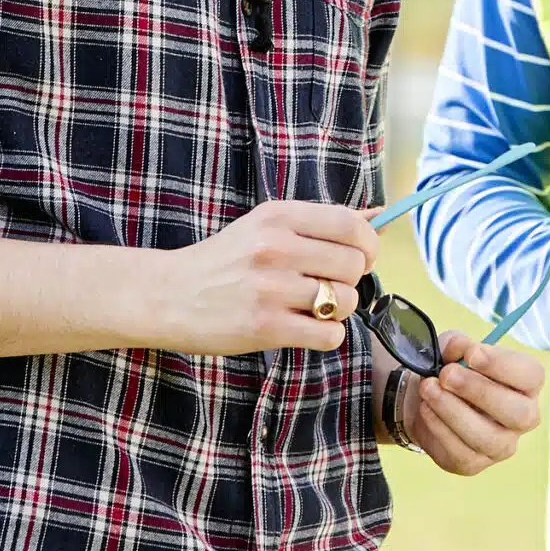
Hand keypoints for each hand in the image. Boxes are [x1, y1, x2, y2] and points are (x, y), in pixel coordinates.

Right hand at [151, 200, 377, 355]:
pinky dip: (327, 335)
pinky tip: (308, 329)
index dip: (368, 244)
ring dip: (338, 310)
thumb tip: (380, 215)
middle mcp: (276, 248)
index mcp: (278, 217)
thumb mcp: (266, 226)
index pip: (350, 224)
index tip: (362, 257)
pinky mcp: (265, 326)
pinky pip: (328, 334)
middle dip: (352, 280)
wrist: (168, 295)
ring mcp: (270, 288)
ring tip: (314, 308)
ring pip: (344, 301)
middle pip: (353, 265)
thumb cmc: (224, 261)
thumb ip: (321, 222)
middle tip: (331, 286)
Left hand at [407, 331, 543, 475]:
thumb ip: (456, 344)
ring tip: (428, 388)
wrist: (426, 400)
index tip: (471, 353)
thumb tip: (457, 346)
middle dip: (480, 391)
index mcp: (526, 384)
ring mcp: (501, 445)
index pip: (531, 376)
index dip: (502, 364)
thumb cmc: (451, 370)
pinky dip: (438, 427)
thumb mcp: (451, 349)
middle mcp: (522, 418)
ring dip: (453, 410)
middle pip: (519, 413)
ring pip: (487, 437)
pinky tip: (426, 408)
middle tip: (447, 374)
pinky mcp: (474, 463)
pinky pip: (460, 451)